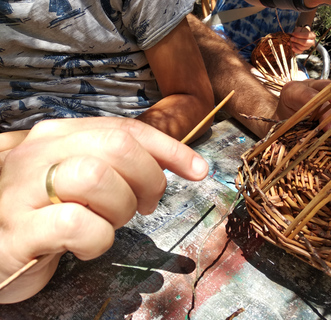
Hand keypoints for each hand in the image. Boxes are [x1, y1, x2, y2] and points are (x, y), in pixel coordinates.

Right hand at [0, 117, 208, 303]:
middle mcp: (38, 152)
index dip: (169, 149)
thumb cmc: (45, 212)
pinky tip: (86, 245)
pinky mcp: (18, 229)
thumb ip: (119, 164)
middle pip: (118, 148)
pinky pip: (77, 224)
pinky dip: (97, 239)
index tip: (197, 170)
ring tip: (107, 223)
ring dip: (119, 209)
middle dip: (148, 180)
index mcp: (58, 135)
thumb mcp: (81, 178)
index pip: (125, 129)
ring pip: (96, 178)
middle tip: (144, 205)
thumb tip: (177, 163)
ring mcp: (23, 189)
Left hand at [290, 26, 315, 52]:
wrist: (301, 35)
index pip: (306, 35)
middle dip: (297, 41)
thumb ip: (297, 31)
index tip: (293, 34)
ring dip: (295, 45)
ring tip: (289, 42)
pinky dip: (295, 50)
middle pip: (305, 42)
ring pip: (302, 47)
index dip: (299, 35)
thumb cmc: (301, 31)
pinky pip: (300, 52)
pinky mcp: (304, 50)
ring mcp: (308, 47)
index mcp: (312, 35)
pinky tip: (292, 48)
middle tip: (291, 38)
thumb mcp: (300, 29)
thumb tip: (292, 35)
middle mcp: (312, 42)